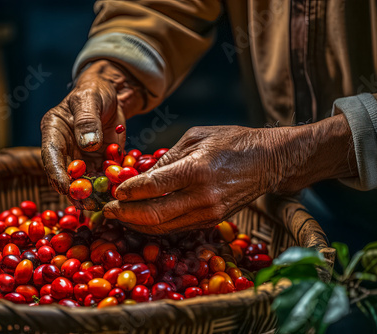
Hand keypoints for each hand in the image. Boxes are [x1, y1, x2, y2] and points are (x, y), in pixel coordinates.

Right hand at [41, 60, 144, 209]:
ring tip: (103, 205)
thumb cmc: (95, 91)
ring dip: (93, 194)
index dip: (56, 173)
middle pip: (66, 174)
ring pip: (85, 181)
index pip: (50, 155)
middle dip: (75, 191)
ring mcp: (82, 158)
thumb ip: (87, 120)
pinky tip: (118, 195)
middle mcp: (66, 149)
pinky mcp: (100, 163)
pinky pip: (104, 178)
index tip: (63, 187)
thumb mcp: (90, 100)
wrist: (112, 94)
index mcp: (54, 132)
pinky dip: (110, 187)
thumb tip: (88, 145)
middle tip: (86, 203)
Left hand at [103, 115, 356, 233]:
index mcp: (196, 169)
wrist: (269, 162)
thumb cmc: (232, 142)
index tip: (114, 190)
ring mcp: (208, 213)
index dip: (128, 191)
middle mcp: (202, 196)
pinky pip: (177, 228)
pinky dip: (155, 226)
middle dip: (125, 214)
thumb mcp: (196, 137)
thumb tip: (141, 174)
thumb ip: (167, 158)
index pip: (152, 186)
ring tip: (119, 217)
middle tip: (107, 210)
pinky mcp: (212, 221)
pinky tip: (142, 220)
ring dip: (137, 224)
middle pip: (153, 214)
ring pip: (163, 227)